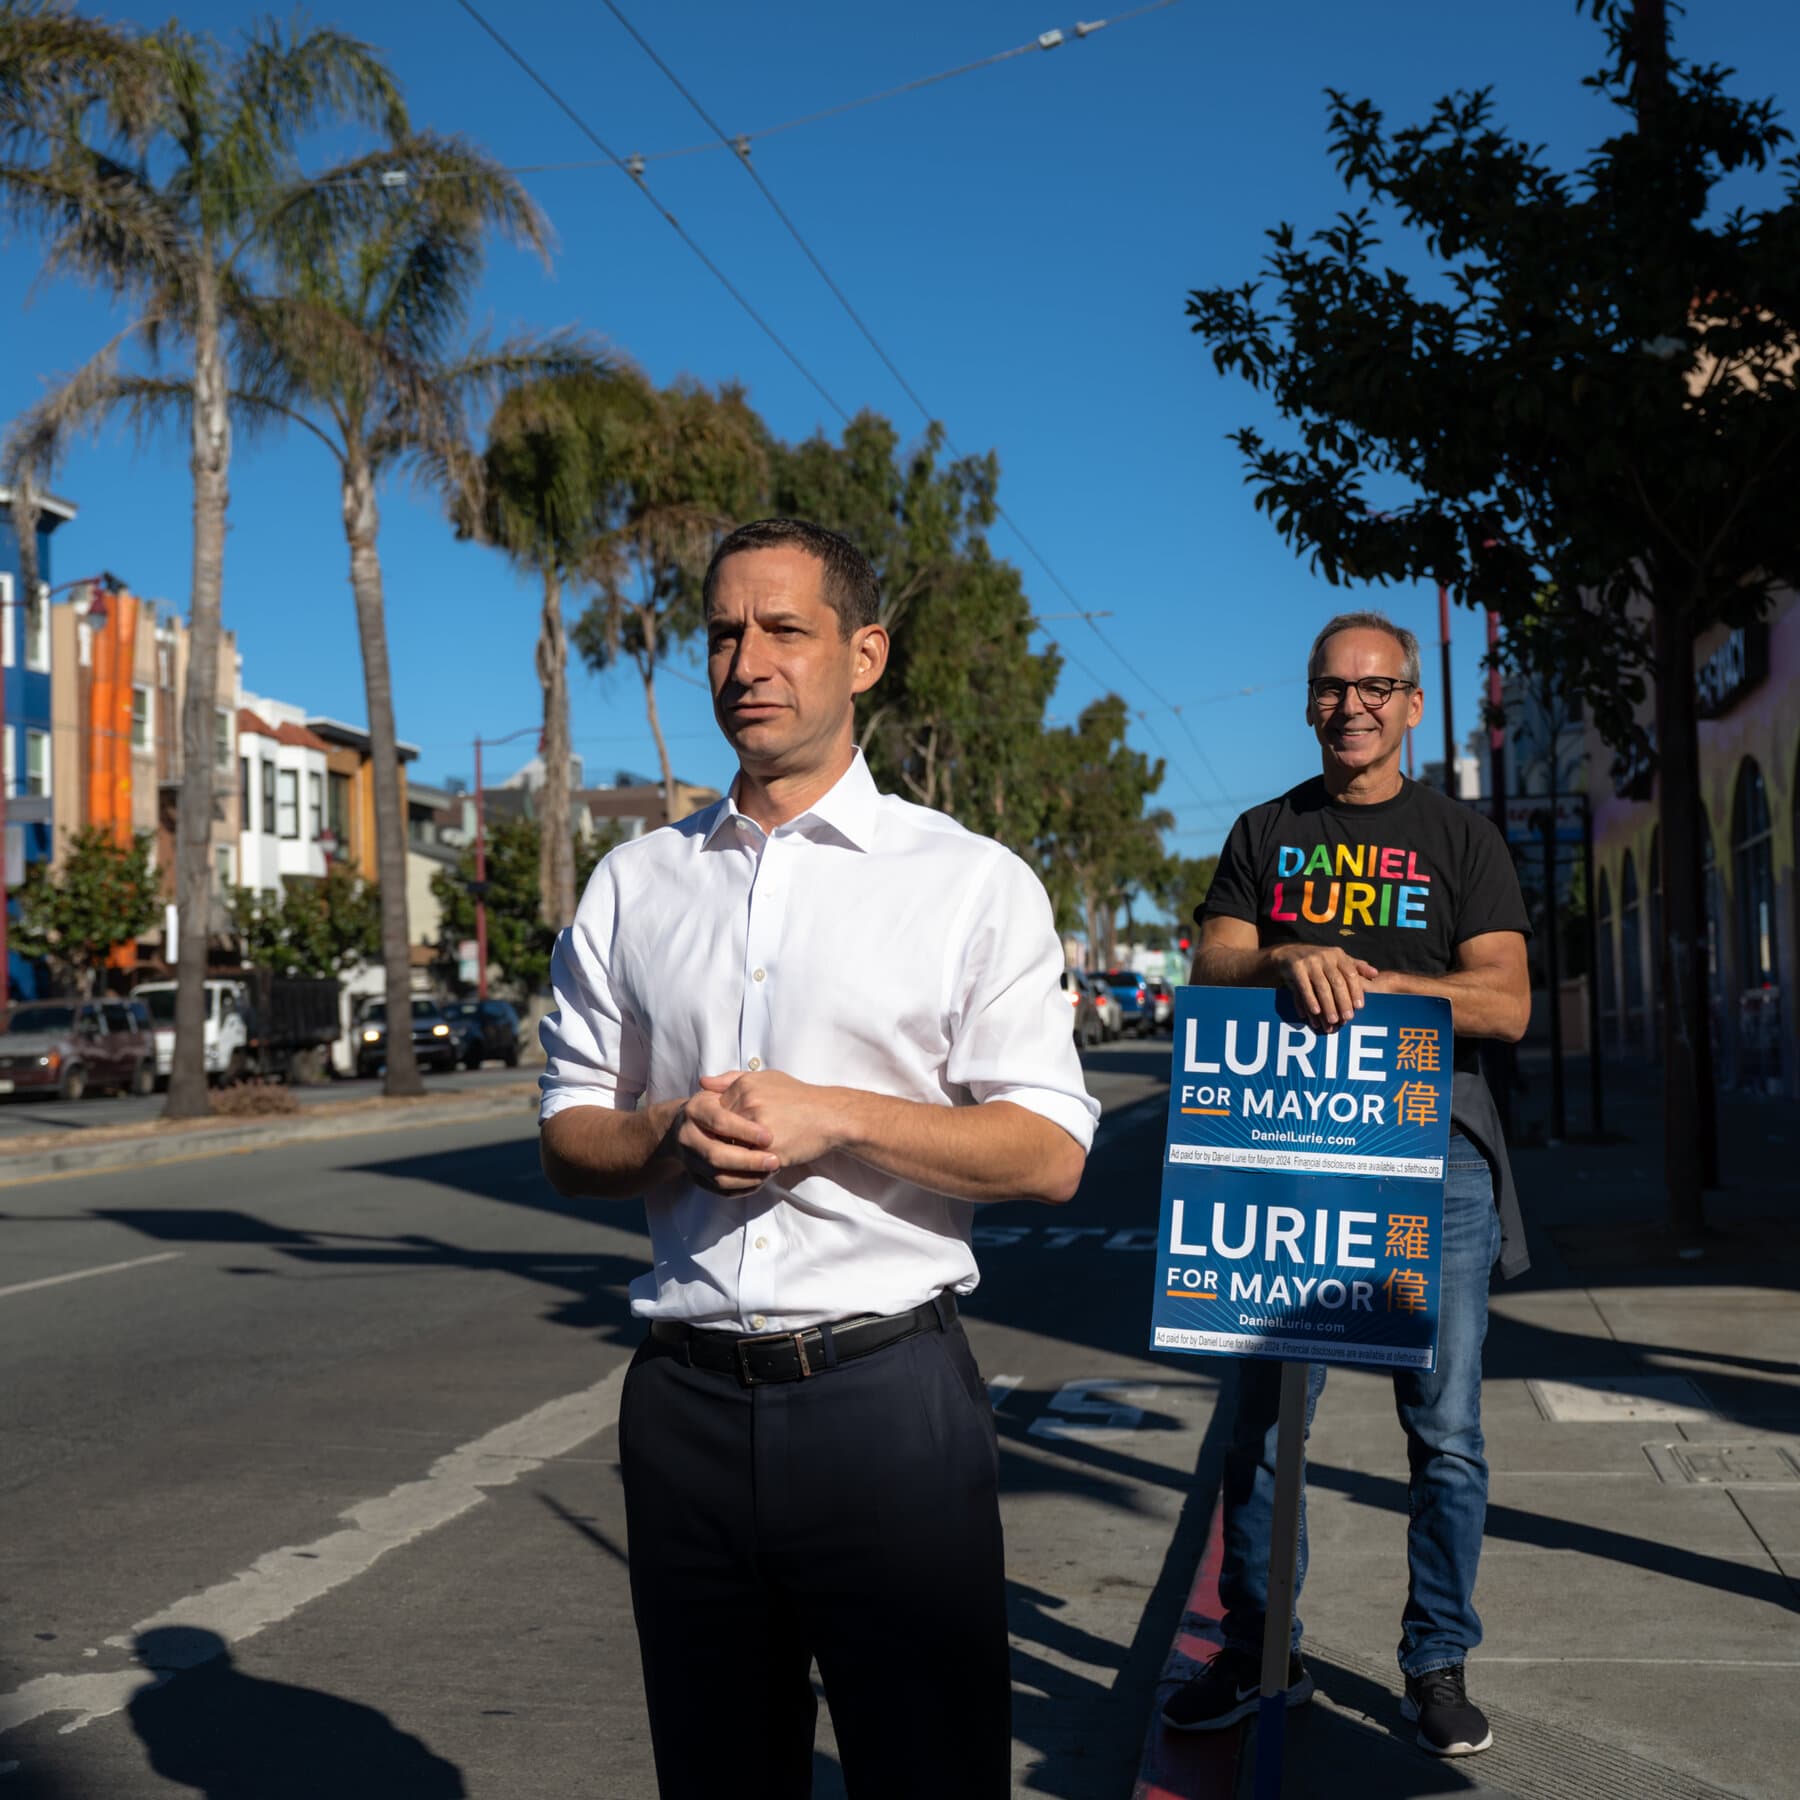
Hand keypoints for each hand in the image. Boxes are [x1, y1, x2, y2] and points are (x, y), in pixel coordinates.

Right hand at [662, 1074, 780, 1195]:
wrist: (686, 1127)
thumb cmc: (715, 1105)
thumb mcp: (723, 1089)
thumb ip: (729, 1080)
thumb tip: (711, 1080)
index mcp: (695, 1110)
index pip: (719, 1121)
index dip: (744, 1131)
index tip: (769, 1137)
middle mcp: (688, 1136)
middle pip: (716, 1155)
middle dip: (748, 1161)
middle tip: (775, 1161)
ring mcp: (691, 1160)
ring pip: (718, 1177)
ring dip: (747, 1178)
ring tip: (772, 1171)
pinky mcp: (697, 1178)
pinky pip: (719, 1190)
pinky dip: (742, 1188)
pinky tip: (761, 1180)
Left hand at [701, 1069, 843, 1170]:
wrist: (830, 1116)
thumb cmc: (799, 1097)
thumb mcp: (766, 1078)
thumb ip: (731, 1079)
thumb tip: (702, 1083)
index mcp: (744, 1086)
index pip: (714, 1112)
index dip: (722, 1126)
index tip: (733, 1131)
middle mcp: (748, 1104)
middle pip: (719, 1132)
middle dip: (725, 1142)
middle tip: (735, 1147)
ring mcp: (757, 1128)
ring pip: (730, 1149)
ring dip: (734, 1156)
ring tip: (747, 1156)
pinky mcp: (768, 1149)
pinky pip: (747, 1164)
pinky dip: (748, 1168)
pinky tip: (759, 1163)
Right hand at [1270, 944, 1378, 1028]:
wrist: (1288, 952)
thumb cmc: (1318, 961)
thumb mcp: (1337, 959)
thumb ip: (1355, 966)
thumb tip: (1375, 974)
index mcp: (1338, 955)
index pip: (1350, 973)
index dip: (1356, 990)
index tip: (1359, 1006)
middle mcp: (1325, 956)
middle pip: (1337, 981)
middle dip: (1343, 1001)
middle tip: (1347, 1018)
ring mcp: (1310, 961)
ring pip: (1321, 986)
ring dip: (1328, 1005)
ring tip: (1332, 1020)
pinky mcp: (1296, 967)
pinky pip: (1304, 987)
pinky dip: (1310, 1000)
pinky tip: (1315, 1012)